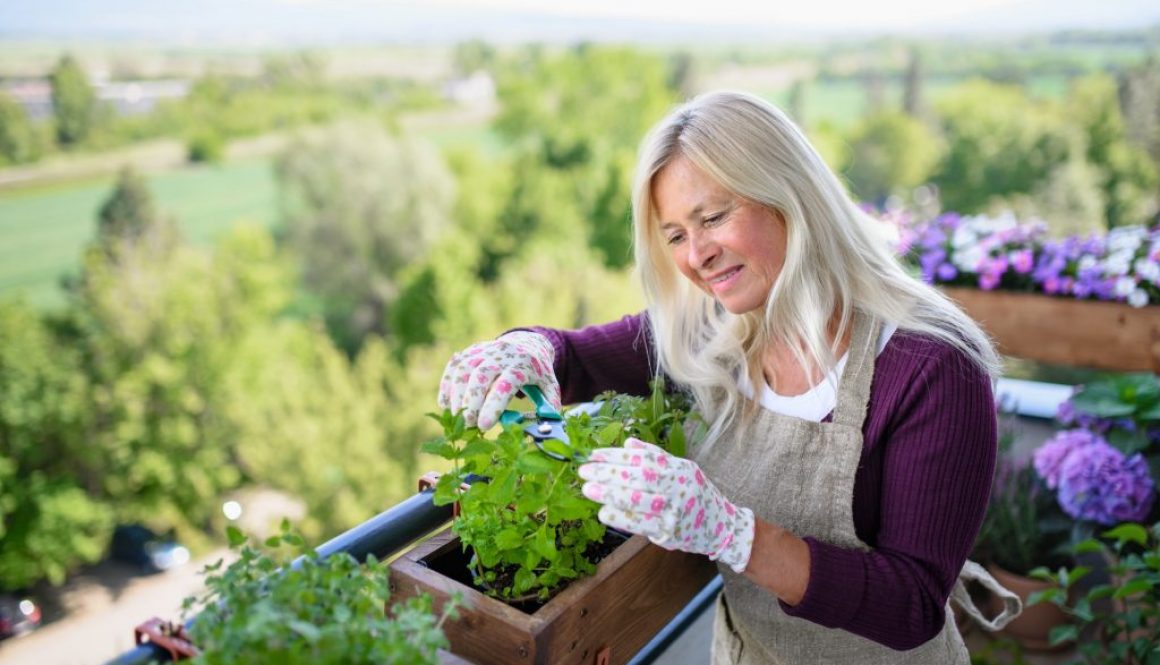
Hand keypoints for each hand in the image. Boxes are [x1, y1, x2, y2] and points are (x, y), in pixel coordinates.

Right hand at [437, 331, 560, 429]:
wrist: (528, 343)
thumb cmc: (537, 372)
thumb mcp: (550, 386)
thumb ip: (548, 407)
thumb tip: (543, 431)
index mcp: (523, 364)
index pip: (505, 384)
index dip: (493, 405)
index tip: (483, 426)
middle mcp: (501, 355)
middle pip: (480, 376)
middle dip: (471, 402)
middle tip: (468, 425)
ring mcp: (484, 351)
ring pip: (464, 370)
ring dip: (456, 395)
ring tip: (457, 417)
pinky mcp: (471, 351)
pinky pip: (454, 366)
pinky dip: (446, 384)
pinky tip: (444, 404)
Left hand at [578, 438, 754, 572]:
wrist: (722, 527)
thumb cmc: (697, 495)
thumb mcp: (683, 470)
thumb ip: (656, 455)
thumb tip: (628, 442)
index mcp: (679, 469)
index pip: (644, 458)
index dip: (617, 455)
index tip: (594, 455)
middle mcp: (679, 487)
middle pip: (639, 477)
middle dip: (608, 473)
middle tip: (584, 471)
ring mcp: (674, 511)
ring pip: (638, 500)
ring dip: (610, 494)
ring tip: (587, 489)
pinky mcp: (669, 533)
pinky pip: (641, 524)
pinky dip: (621, 518)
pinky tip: (604, 512)